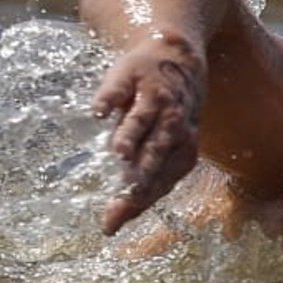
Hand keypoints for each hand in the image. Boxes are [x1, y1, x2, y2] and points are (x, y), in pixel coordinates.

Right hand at [91, 32, 205, 234]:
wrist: (176, 55)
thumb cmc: (166, 115)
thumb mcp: (164, 150)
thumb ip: (140, 186)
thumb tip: (110, 227)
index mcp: (183, 147)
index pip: (161, 180)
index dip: (137, 201)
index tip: (110, 222)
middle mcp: (174, 122)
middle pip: (157, 152)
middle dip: (141, 174)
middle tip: (123, 194)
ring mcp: (154, 95)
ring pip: (144, 118)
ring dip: (132, 134)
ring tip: (118, 151)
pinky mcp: (134, 73)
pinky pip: (120, 88)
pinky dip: (110, 98)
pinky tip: (99, 112)